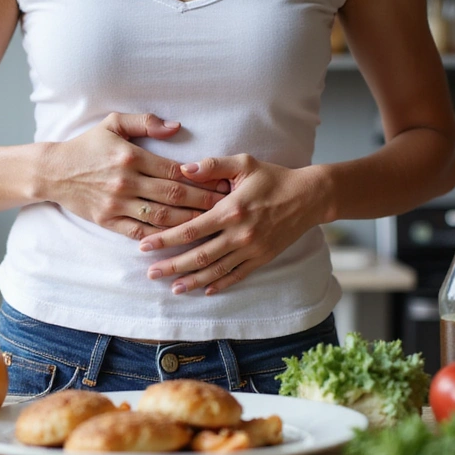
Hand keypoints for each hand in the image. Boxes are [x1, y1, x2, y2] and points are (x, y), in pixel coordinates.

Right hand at [41, 113, 228, 239]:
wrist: (53, 171)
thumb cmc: (86, 146)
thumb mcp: (113, 123)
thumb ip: (146, 122)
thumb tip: (176, 127)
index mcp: (131, 157)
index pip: (175, 171)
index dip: (202, 178)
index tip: (223, 183)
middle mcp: (126, 182)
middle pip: (174, 196)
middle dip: (204, 202)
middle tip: (228, 207)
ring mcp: (117, 204)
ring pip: (161, 217)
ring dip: (189, 222)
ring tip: (212, 224)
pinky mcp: (108, 221)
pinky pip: (140, 233)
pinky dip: (161, 238)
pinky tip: (179, 240)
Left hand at [138, 154, 326, 294]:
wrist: (310, 197)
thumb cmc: (273, 178)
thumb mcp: (244, 163)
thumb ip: (212, 165)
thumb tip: (183, 169)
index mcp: (230, 210)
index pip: (190, 230)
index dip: (165, 240)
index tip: (145, 246)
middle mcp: (239, 234)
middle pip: (199, 256)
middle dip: (172, 266)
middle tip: (150, 274)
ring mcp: (251, 249)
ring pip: (216, 270)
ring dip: (192, 281)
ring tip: (172, 288)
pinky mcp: (262, 258)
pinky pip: (237, 275)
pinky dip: (220, 284)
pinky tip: (204, 290)